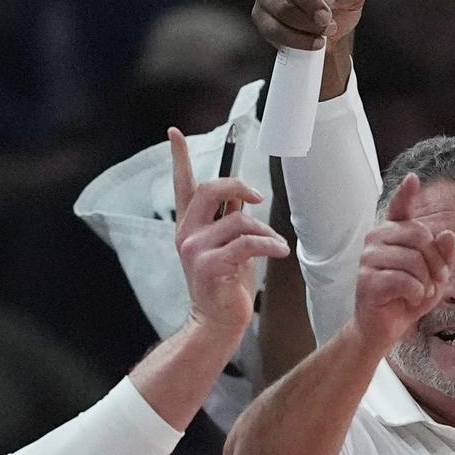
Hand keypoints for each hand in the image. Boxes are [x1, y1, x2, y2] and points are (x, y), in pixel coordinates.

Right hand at [171, 127, 289, 336]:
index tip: (174, 133)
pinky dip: (269, 245)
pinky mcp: (209, 265)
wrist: (216, 321)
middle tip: (258, 197)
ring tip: (275, 246)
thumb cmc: (225, 282)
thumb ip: (228, 219)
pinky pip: (247, 243)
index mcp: (189, 225)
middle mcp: (187, 232)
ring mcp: (195, 248)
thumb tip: (242, 194)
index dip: (178, 157)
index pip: (181, 184)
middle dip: (239, 186)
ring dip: (264, 231)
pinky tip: (279, 251)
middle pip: (211, 189)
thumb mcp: (226, 245)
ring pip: (238, 220)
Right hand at [352, 174, 454, 347]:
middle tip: (436, 281)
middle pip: (420, 236)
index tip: (413, 179)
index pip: (399, 207)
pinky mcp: (366, 279)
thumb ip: (443, 254)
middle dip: (436, 262)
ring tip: (420, 293)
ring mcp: (368, 258)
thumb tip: (447, 235)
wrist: (385, 328)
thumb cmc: (409, 296)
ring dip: (426, 282)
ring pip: (413, 261)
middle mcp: (376, 239)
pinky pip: (404, 280)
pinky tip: (409, 299)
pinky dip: (416, 294)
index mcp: (392, 233)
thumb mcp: (436, 275)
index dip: (405, 193)